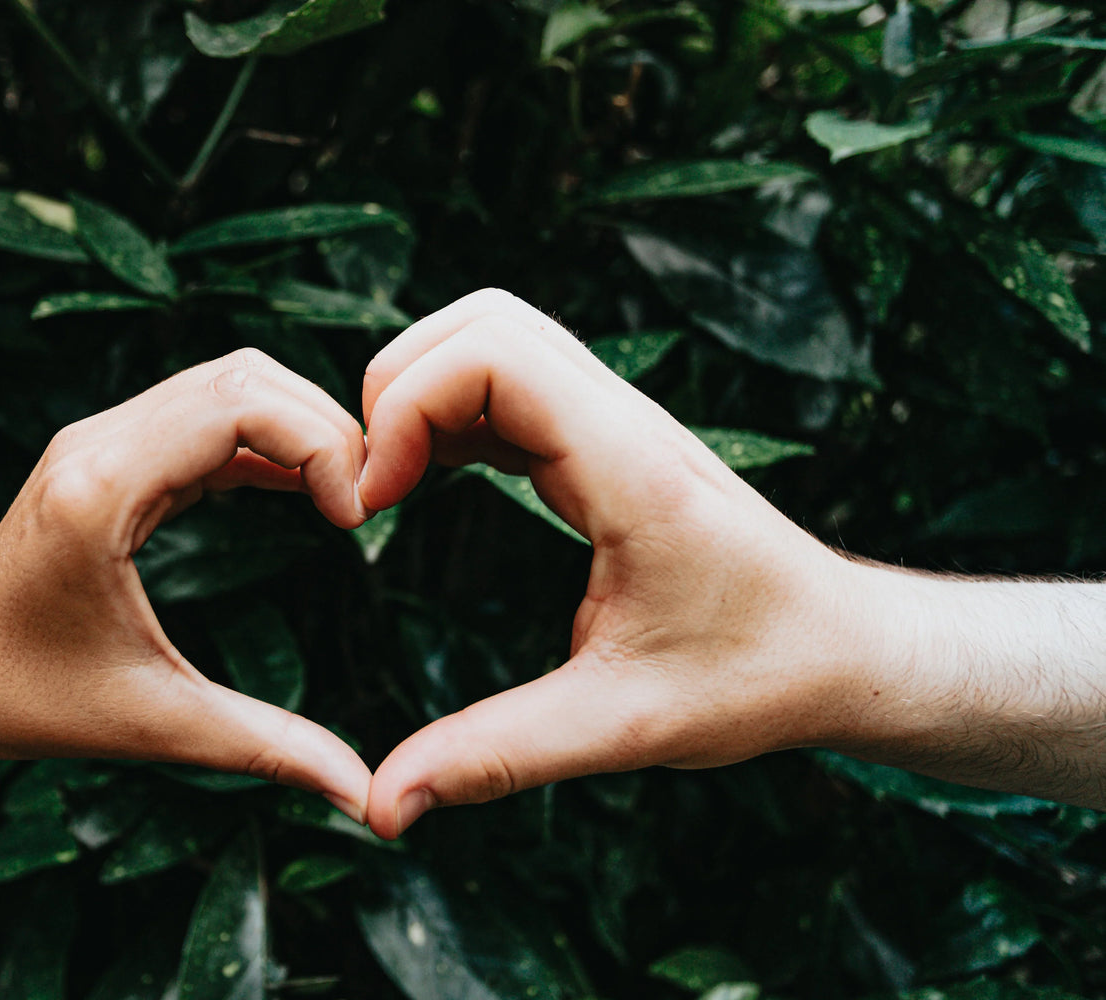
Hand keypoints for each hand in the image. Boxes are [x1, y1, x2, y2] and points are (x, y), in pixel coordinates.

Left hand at [0, 349, 372, 819]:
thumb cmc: (25, 700)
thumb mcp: (154, 725)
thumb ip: (266, 747)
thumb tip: (365, 797)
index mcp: (103, 489)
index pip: (240, 404)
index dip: (321, 444)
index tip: (355, 520)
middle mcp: (98, 443)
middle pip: (244, 377)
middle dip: (324, 427)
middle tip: (367, 505)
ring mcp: (99, 439)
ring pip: (228, 383)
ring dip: (298, 426)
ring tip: (346, 498)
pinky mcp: (107, 452)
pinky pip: (204, 414)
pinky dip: (265, 440)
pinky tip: (304, 491)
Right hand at [358, 290, 876, 838]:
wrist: (846, 648)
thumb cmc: (758, 679)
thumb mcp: (622, 728)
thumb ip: (497, 756)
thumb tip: (383, 807)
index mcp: (630, 470)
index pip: (492, 354)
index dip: (405, 410)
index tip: (376, 505)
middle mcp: (624, 422)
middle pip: (480, 322)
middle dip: (397, 388)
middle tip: (374, 491)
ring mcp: (618, 421)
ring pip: (492, 337)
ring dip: (420, 392)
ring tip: (392, 485)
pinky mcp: (608, 439)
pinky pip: (511, 382)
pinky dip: (449, 412)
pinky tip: (428, 480)